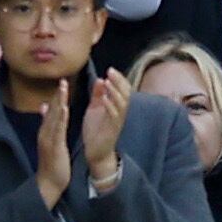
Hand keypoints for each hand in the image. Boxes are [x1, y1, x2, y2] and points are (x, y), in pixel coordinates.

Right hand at [30, 73, 72, 202]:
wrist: (48, 182)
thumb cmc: (51, 163)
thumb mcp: (49, 143)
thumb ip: (46, 125)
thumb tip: (42, 108)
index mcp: (45, 131)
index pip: (50, 111)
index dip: (56, 97)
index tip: (62, 84)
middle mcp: (45, 131)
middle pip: (51, 109)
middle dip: (57, 95)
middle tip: (62, 79)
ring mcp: (48, 137)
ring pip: (54, 116)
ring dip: (58, 101)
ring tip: (63, 88)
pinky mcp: (54, 145)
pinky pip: (57, 129)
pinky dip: (60, 117)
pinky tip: (64, 108)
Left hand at [79, 68, 132, 187]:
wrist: (96, 152)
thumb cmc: (96, 130)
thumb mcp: (95, 108)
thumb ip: (98, 95)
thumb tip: (101, 79)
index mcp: (116, 107)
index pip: (123, 90)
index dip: (119, 80)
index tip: (111, 69)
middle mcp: (120, 114)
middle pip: (125, 95)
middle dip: (118, 82)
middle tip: (110, 71)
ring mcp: (117, 122)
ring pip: (122, 105)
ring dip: (115, 92)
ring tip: (108, 82)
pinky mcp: (112, 130)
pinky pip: (114, 117)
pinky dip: (110, 106)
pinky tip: (104, 98)